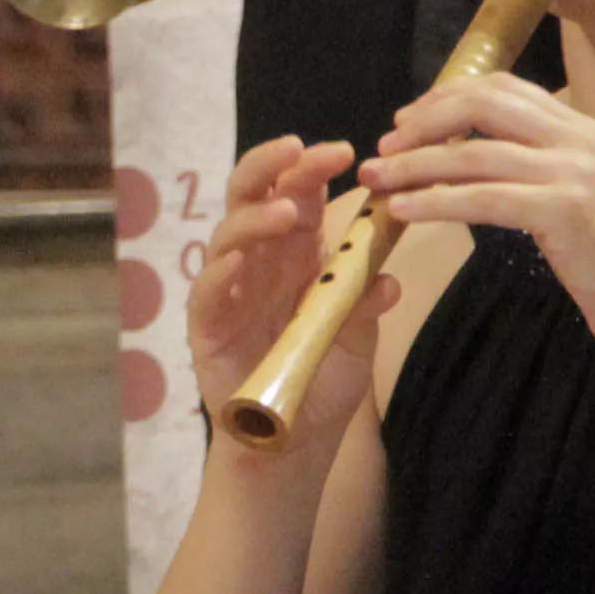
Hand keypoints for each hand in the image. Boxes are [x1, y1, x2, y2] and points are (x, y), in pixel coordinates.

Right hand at [183, 133, 371, 437]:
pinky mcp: (207, 326)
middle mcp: (260, 263)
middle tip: (301, 151)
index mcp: (298, 256)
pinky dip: (219, 273)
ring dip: (256, 217)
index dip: (314, 169)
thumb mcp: (357, 341)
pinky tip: (236, 263)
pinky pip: (205, 291)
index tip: (346, 153)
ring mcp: (230, 291)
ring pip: (228, 234)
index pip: (300, 194)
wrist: (293, 442)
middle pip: (254, 196)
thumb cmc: (322, 385)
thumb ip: (365, 305)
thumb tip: (388, 278)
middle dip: (273, 166)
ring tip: (288, 212)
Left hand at [367, 68, 594, 356]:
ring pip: (473, 154)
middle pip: (482, 105)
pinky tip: (401, 210)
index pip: (501, 87)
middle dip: (423, 122)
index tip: (406, 120)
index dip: (445, 97)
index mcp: (578, 125)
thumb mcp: (573, 189)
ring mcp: (573, 171)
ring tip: (376, 179)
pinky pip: (481, 198)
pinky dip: (433, 202)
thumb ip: (532, 160)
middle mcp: (578, 137)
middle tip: (384, 146)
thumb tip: (463, 148)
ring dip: (414, 165)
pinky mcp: (563, 209)